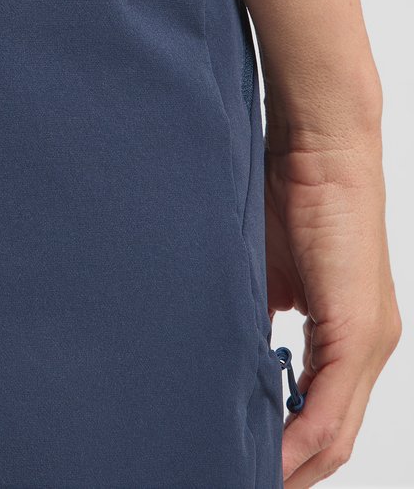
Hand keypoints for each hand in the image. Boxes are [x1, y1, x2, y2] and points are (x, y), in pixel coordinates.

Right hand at [264, 123, 401, 486]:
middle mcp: (372, 348)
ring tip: (243, 473)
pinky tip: (265, 455)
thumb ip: (261, 321)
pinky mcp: (358, 329)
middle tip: (237, 477)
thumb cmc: (289, 193)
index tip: (246, 463)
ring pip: (335, 434)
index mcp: (351, 335)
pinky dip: (296, 438)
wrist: (320, 145)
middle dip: (289, 471)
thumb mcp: (267, 274)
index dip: (289, 453)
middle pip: (334, 442)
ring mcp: (370, 341)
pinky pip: (328, 407)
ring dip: (291, 464)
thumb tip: (229, 359)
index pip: (325, 420)